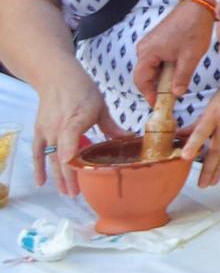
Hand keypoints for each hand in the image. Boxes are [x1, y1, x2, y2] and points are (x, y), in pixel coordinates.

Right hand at [32, 69, 108, 196]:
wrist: (57, 78)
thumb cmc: (82, 90)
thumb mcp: (100, 106)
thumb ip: (111, 126)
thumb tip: (128, 139)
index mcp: (75, 119)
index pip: (70, 135)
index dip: (70, 149)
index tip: (70, 163)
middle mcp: (58, 127)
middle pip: (62, 154)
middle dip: (69, 175)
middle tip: (77, 194)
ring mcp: (47, 131)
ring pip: (51, 158)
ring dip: (57, 176)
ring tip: (66, 192)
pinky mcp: (40, 131)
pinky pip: (38, 153)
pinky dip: (39, 167)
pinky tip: (41, 182)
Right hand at [135, 0, 214, 102]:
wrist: (200, 5)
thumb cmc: (194, 28)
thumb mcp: (190, 56)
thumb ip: (181, 77)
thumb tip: (176, 94)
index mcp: (147, 52)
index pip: (141, 80)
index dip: (149, 94)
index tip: (158, 105)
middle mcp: (144, 48)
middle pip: (146, 75)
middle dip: (157, 87)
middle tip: (171, 97)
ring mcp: (150, 43)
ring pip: (153, 67)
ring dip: (163, 77)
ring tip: (178, 83)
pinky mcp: (158, 40)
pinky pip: (158, 59)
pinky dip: (166, 67)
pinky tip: (179, 69)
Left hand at [181, 75, 219, 187]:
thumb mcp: (210, 104)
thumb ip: (197, 123)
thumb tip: (180, 137)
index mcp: (214, 113)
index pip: (202, 131)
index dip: (193, 144)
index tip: (185, 157)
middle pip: (216, 148)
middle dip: (209, 168)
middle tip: (202, 184)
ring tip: (212, 182)